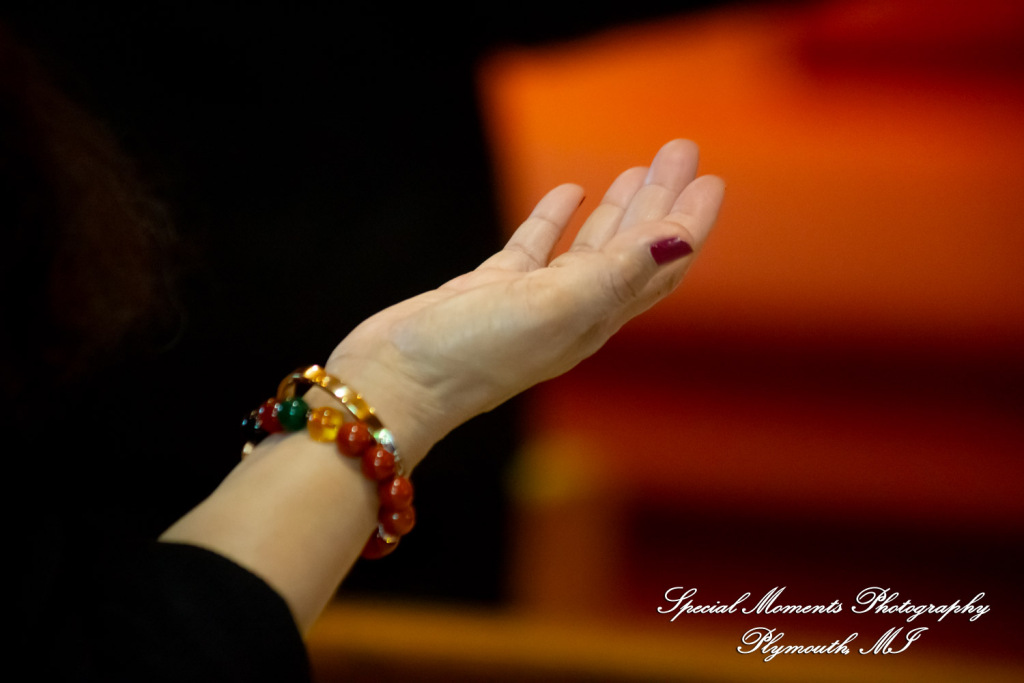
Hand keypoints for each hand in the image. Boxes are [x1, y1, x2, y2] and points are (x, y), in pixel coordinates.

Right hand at [325, 139, 723, 465]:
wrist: (398, 382)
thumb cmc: (475, 352)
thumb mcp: (554, 308)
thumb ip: (617, 273)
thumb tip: (679, 241)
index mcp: (598, 314)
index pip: (660, 262)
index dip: (688, 221)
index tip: (710, 178)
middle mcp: (575, 308)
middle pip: (632, 246)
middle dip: (658, 199)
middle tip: (678, 151)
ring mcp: (534, 299)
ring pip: (591, 245)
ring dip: (617, 207)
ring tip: (636, 167)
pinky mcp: (494, 290)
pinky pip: (537, 246)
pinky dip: (556, 217)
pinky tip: (569, 192)